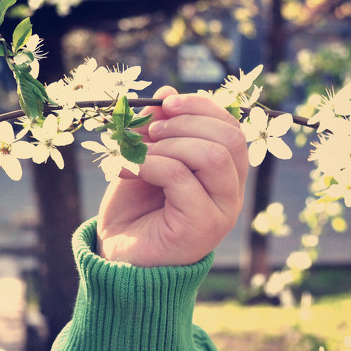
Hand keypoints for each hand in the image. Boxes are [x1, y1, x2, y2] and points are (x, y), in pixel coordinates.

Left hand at [96, 86, 247, 266]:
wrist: (117, 256)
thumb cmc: (134, 209)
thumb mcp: (146, 158)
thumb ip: (159, 129)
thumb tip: (167, 94)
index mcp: (224, 174)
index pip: (232, 128)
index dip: (202, 106)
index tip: (165, 102)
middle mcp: (231, 193)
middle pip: (231, 138)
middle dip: (186, 122)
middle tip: (150, 130)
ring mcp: (220, 212)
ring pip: (213, 156)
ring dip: (170, 144)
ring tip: (138, 152)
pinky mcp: (201, 228)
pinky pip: (181, 178)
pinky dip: (149, 165)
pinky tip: (125, 171)